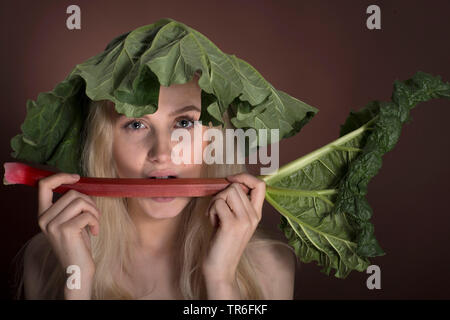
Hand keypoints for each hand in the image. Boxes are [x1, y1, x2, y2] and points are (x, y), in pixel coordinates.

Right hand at [37, 173, 100, 298]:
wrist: (78, 268)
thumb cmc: (78, 243)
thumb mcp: (70, 220)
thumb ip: (70, 205)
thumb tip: (80, 183)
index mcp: (43, 214)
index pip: (43, 185)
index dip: (61, 176)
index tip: (77, 177)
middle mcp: (44, 218)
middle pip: (72, 193)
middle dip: (89, 201)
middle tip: (94, 215)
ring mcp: (53, 225)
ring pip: (80, 201)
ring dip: (94, 211)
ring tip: (95, 223)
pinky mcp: (65, 230)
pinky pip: (87, 214)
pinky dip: (96, 221)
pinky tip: (95, 232)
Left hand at [202, 173, 264, 286]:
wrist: (220, 269)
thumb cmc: (222, 243)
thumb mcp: (234, 221)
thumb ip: (236, 204)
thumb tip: (229, 182)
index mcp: (256, 214)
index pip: (261, 185)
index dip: (245, 177)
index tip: (230, 179)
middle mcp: (253, 216)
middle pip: (236, 186)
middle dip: (221, 194)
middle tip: (217, 211)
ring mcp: (244, 220)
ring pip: (227, 192)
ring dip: (215, 203)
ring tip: (215, 218)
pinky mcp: (231, 224)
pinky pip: (218, 203)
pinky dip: (210, 211)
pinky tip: (213, 225)